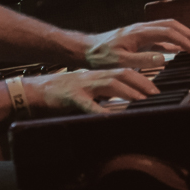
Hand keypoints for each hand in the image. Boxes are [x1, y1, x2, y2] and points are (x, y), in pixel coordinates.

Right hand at [23, 67, 160, 114]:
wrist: (34, 91)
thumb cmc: (62, 94)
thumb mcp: (86, 91)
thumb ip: (102, 95)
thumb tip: (122, 105)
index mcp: (96, 76)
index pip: (123, 72)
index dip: (141, 78)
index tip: (155, 89)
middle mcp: (92, 77)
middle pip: (120, 73)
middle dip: (140, 82)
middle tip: (155, 93)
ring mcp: (82, 86)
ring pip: (108, 84)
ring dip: (127, 91)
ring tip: (140, 100)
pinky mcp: (71, 98)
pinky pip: (88, 104)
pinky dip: (100, 110)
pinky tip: (110, 117)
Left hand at [83, 19, 189, 68]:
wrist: (86, 49)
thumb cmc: (100, 56)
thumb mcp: (121, 61)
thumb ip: (142, 60)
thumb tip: (164, 58)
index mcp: (139, 32)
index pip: (168, 32)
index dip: (184, 40)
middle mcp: (141, 28)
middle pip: (171, 25)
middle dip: (188, 34)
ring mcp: (140, 31)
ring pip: (166, 28)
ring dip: (182, 35)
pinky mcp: (138, 37)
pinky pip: (159, 36)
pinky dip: (171, 41)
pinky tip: (176, 50)